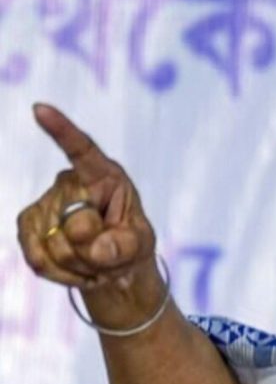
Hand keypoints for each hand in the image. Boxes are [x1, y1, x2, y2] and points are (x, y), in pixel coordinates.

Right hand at [16, 104, 155, 292]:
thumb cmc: (131, 245)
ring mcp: (45, 203)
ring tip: (95, 261)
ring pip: (56, 245)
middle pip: (74, 222)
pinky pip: (39, 258)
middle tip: (109, 256)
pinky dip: (61, 274)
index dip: (62, 131)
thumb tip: (97, 248)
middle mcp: (70, 183)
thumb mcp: (140, 245)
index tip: (40, 109)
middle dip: (94, 250)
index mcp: (105, 176)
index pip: (83, 152)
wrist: (111, 266)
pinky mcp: (29, 224)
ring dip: (80, 264)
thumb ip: (125, 246)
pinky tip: (78, 270)